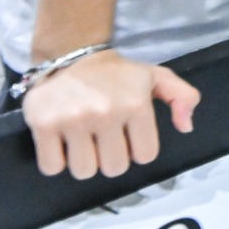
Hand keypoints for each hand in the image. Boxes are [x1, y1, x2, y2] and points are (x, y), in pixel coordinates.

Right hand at [24, 48, 199, 179]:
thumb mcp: (156, 77)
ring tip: (83, 140)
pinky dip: (55, 161)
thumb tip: (186, 126)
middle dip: (110, 159)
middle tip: (103, 139)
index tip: (127, 136)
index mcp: (136, 104)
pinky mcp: (43, 124)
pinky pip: (52, 166)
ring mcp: (73, 119)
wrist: (71, 56)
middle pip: (114, 168)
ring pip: (84, 171)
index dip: (137, 150)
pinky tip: (61, 142)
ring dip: (84, 162)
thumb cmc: (117, 75)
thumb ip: (183, 97)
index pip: (145, 155)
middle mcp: (106, 112)